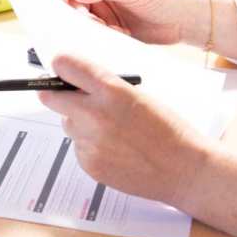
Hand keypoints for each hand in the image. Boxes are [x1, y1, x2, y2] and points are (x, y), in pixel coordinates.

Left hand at [38, 54, 210, 205]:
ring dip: (79, 123)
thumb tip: (73, 82)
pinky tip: (116, 151)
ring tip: (111, 131)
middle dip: (58, 94)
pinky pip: (78, 147)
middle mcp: (94, 114)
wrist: (187, 171)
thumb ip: (103, 87)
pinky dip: (90, 146)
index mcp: (110, 90)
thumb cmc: (168, 129)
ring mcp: (90, 142)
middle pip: (49, 96)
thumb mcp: (136, 95)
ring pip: (67, 123)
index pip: (63, 64)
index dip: (61, 66)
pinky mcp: (90, 164)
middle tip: (69, 97)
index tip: (62, 69)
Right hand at [53, 0, 199, 44]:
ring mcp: (103, 11)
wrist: (183, 20)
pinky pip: (95, 33)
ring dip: (92, 27)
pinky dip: (102, 35)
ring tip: (113, 29)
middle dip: (78, 14)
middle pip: (70, 2)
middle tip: (94, 23)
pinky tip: (121, 34)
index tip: (61, 5)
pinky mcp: (110, 28)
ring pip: (82, 20)